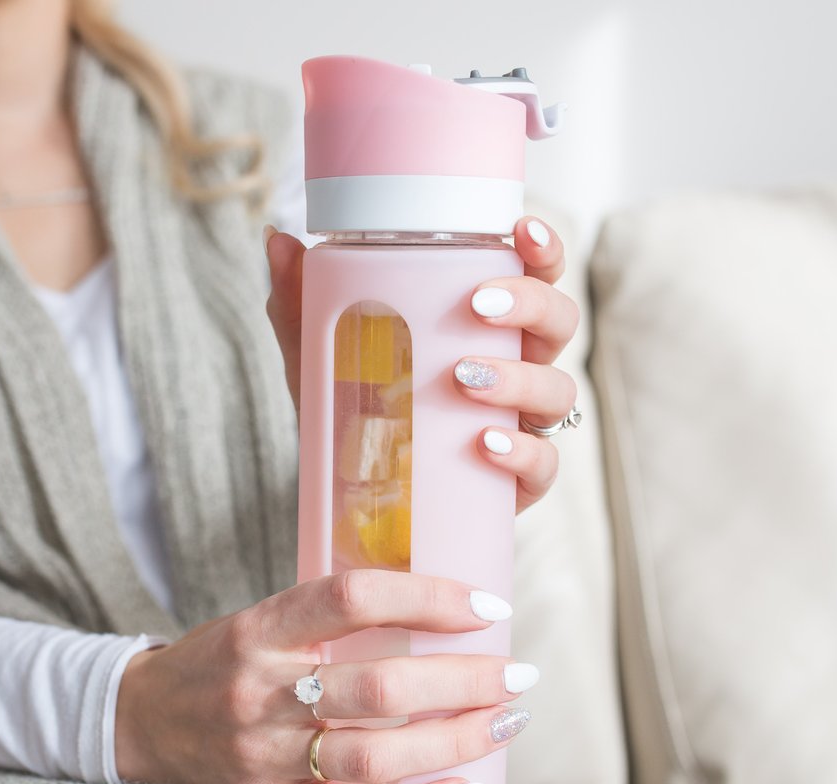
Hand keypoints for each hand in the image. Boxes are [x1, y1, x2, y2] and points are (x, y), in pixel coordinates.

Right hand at [114, 570, 534, 783]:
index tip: (487, 603)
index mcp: (260, 630)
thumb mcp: (261, 620)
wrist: (142, 723)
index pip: (353, 599)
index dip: (428, 598)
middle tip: (518, 674)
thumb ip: (332, 619)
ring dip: (455, 743)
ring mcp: (264, 756)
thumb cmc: (222, 662)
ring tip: (504, 725)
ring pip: (376, 758)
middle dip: (465, 681)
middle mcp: (261, 692)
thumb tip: (445, 609)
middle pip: (380, 688)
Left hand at [263, 217, 579, 513]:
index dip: (542, 249)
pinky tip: (486, 443)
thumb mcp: (319, 355)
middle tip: (478, 305)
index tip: (520, 230)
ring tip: (464, 378)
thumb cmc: (352, 412)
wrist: (349, 499)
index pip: (535, 276)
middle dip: (530, 304)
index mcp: (488, 326)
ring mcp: (522, 425)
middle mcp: (518, 367)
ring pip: (558, 390)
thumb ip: (300, 301)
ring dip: (518, 378)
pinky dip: (523, 452)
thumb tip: (278, 240)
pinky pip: (544, 464)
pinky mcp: (518, 482)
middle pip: (558, 322)